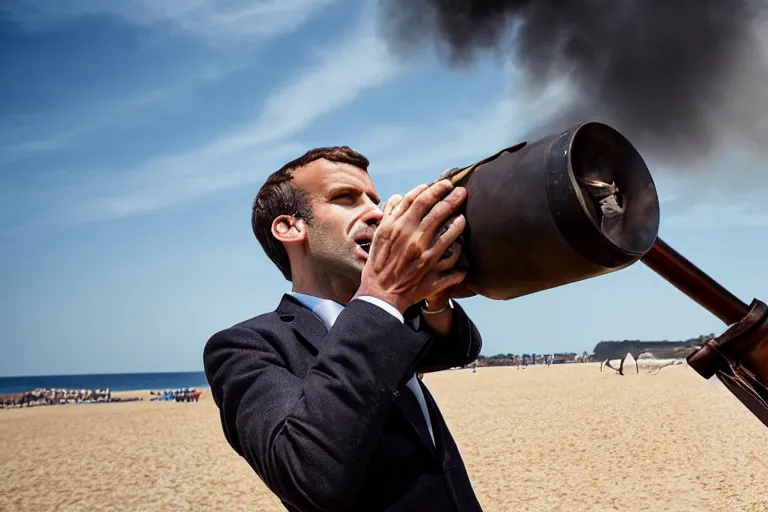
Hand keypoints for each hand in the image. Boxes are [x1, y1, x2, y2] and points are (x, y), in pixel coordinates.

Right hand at [353, 180, 466, 313]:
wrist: (381, 292)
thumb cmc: (379, 262)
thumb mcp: (379, 235)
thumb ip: (390, 214)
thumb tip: (398, 197)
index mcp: (397, 226)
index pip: (418, 199)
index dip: (433, 189)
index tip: (442, 185)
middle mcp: (412, 237)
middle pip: (437, 210)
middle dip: (452, 197)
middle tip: (461, 191)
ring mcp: (425, 254)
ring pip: (449, 230)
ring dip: (458, 220)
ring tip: (462, 215)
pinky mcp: (433, 270)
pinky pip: (453, 256)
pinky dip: (459, 247)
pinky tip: (460, 244)